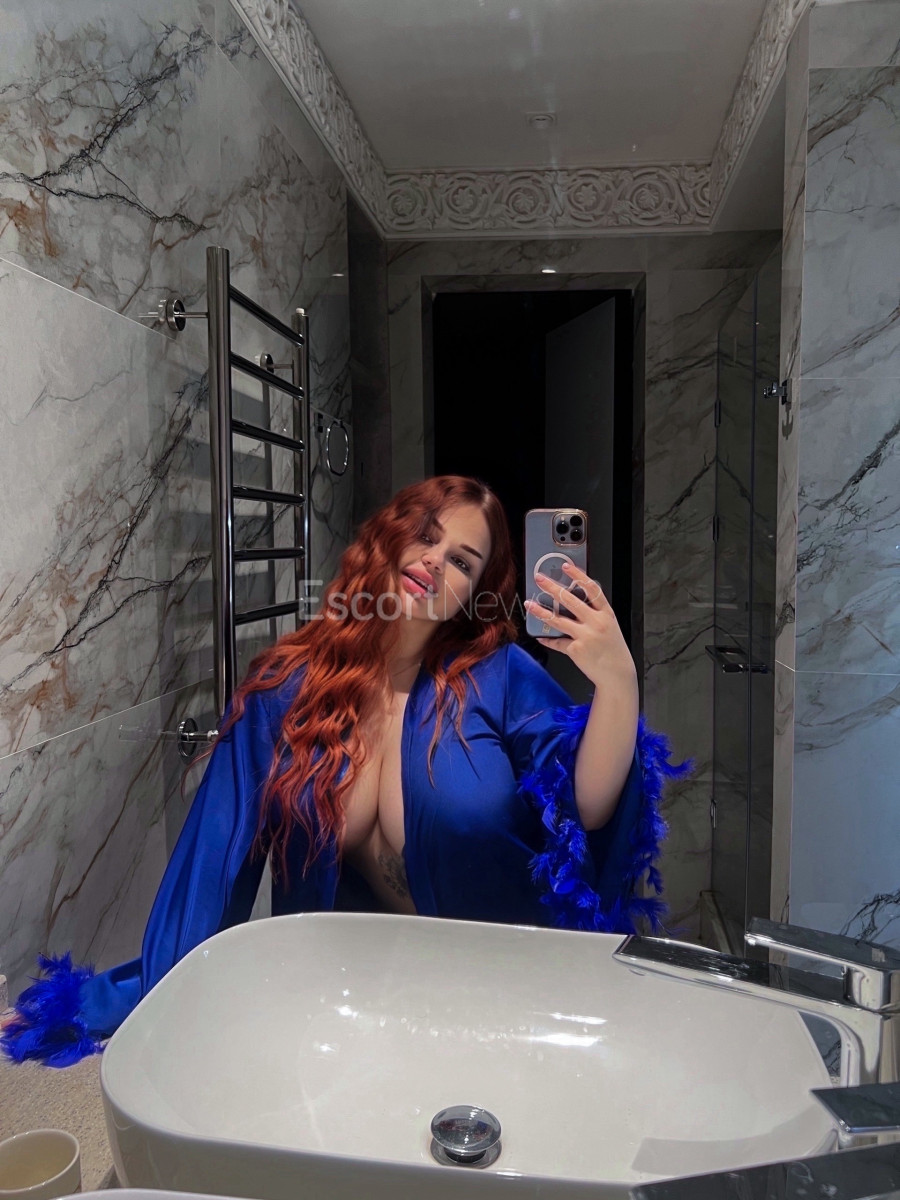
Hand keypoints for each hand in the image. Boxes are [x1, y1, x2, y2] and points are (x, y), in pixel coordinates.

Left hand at [524, 562, 635, 688]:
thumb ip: (594, 614)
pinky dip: (548, 639)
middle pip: (570, 600)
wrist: (617, 674)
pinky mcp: (575, 649)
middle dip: (552, 587)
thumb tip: (571, 602)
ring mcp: (585, 636)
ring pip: (558, 619)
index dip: (578, 575)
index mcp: (606, 614)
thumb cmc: (613, 650)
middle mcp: (596, 623)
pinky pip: (557, 642)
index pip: (592, 589)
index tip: (566, 567)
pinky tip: (541, 636)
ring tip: (530, 603)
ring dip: (541, 611)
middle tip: (540, 579)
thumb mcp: (610, 626)